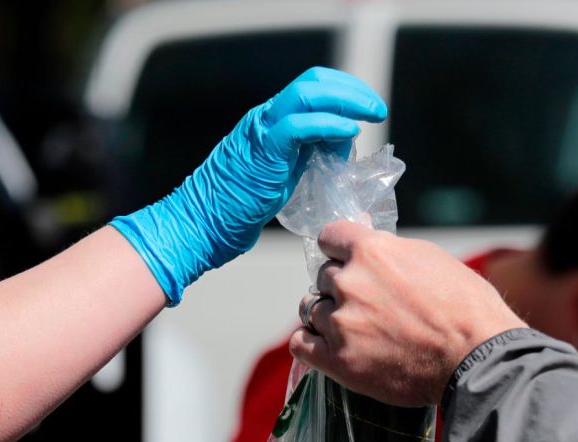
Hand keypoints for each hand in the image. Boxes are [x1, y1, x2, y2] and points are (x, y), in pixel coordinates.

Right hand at [111, 67, 385, 302]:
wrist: (201, 224)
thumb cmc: (238, 209)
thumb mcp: (284, 175)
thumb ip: (309, 156)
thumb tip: (341, 145)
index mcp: (270, 121)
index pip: (312, 86)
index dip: (345, 90)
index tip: (368, 107)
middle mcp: (266, 117)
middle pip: (314, 81)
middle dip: (352, 90)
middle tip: (376, 107)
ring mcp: (262, 129)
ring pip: (308, 93)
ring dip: (348, 100)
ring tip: (372, 114)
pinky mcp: (263, 149)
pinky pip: (300, 125)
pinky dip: (329, 124)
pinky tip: (350, 132)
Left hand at [289, 221, 524, 405]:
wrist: (477, 358)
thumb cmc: (465, 308)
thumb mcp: (430, 259)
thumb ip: (390, 249)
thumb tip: (364, 231)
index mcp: (372, 251)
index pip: (329, 237)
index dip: (339, 250)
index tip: (348, 261)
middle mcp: (350, 283)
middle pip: (323, 277)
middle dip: (340, 287)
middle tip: (367, 305)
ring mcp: (341, 323)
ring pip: (311, 309)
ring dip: (327, 316)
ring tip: (355, 330)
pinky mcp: (338, 360)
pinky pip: (301, 344)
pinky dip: (310, 343)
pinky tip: (329, 347)